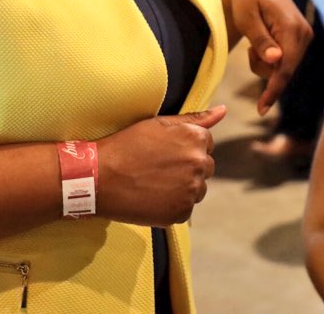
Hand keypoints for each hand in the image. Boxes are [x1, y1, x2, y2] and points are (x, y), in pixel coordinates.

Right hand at [95, 106, 226, 226]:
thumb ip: (195, 118)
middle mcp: (200, 164)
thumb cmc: (127, 146)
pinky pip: (185, 208)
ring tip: (154, 183)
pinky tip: (152, 197)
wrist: (99, 177)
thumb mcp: (159, 124)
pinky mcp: (182, 212)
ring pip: (197, 189)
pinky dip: (172, 205)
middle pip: (205, 168)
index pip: (206, 144)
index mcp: (196, 139)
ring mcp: (192, 190)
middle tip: (157, 168)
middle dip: (187, 168)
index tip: (165, 152)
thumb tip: (223, 110)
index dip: (184, 147)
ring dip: (182, 187)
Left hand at [219, 0, 312, 114]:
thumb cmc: (245, 0)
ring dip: (265, 64)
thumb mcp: (246, 18)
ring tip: (255, 42)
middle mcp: (304, 33)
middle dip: (263, 69)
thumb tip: (276, 60)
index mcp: (292, 27)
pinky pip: (285, 62)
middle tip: (249, 50)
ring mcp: (305, 37)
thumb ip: (261, 39)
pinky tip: (264, 42)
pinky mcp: (302, 40)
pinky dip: (270, 59)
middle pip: (284, 71)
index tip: (262, 109)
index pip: (285, 67)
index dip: (273, 90)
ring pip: (284, 69)